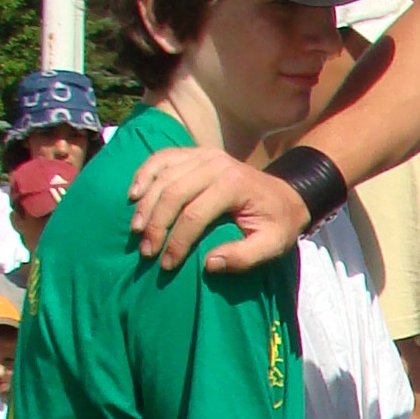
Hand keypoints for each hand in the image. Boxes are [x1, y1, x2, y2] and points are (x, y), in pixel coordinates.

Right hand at [131, 147, 310, 275]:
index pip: (195, 214)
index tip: (166, 264)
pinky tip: (133, 194)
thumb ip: (244, 257)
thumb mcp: (272, 245)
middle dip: (156, 225)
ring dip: (145, 203)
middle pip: (173, 193)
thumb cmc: (277, 223)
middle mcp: (215, 164)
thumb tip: (208, 264)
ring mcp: (203, 155)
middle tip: (146, 251)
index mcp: (234, 184)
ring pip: (163, 175)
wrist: (286, 194)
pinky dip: (144, 173)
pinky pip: (162, 158)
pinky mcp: (194, 153)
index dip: (177, 241)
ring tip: (136, 230)